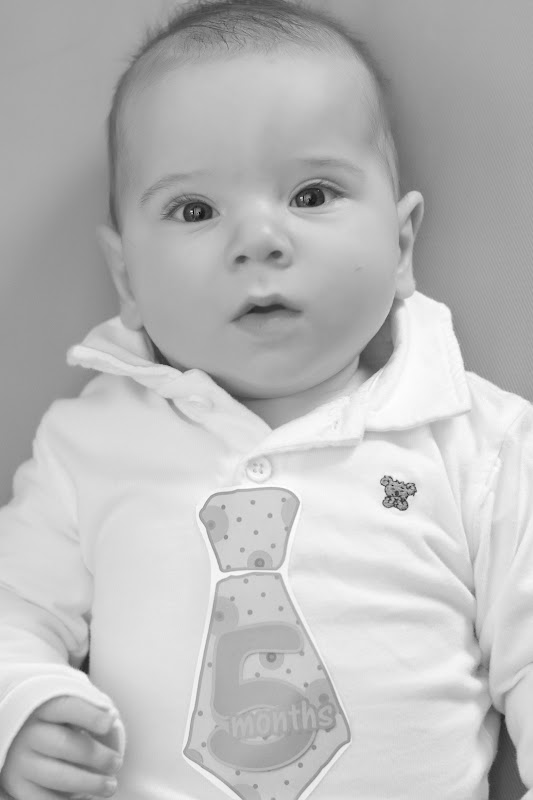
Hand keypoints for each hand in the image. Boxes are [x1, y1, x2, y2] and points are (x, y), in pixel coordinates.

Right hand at [0, 695, 122, 798]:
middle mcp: (29, 733)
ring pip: (57, 775)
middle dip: (95, 755)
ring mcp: (21, 761)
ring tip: (110, 785)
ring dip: (88, 783)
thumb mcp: (80, 711)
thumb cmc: (66, 724)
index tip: (111, 722)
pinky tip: (87, 797)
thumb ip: (96, 712)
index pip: (67, 707)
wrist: (34, 744)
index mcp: (45, 708)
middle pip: (64, 743)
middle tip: (117, 763)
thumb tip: (111, 719)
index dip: (89, 715)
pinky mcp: (18, 786)